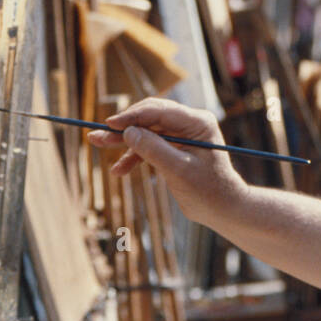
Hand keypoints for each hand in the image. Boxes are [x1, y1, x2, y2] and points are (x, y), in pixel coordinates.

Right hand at [87, 97, 245, 223]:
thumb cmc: (208, 191)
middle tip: (96, 134)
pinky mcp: (175, 148)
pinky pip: (150, 146)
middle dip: (123, 127)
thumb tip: (128, 132)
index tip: (110, 124)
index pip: (159, 111)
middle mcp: (190, 123)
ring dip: (124, 141)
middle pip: (150, 118)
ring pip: (147, 131)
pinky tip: (119, 170)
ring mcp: (183, 135)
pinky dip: (134, 156)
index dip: (132, 116)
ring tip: (97, 143)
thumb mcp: (179, 171)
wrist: (223, 209)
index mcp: (198, 122)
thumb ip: (154, 150)